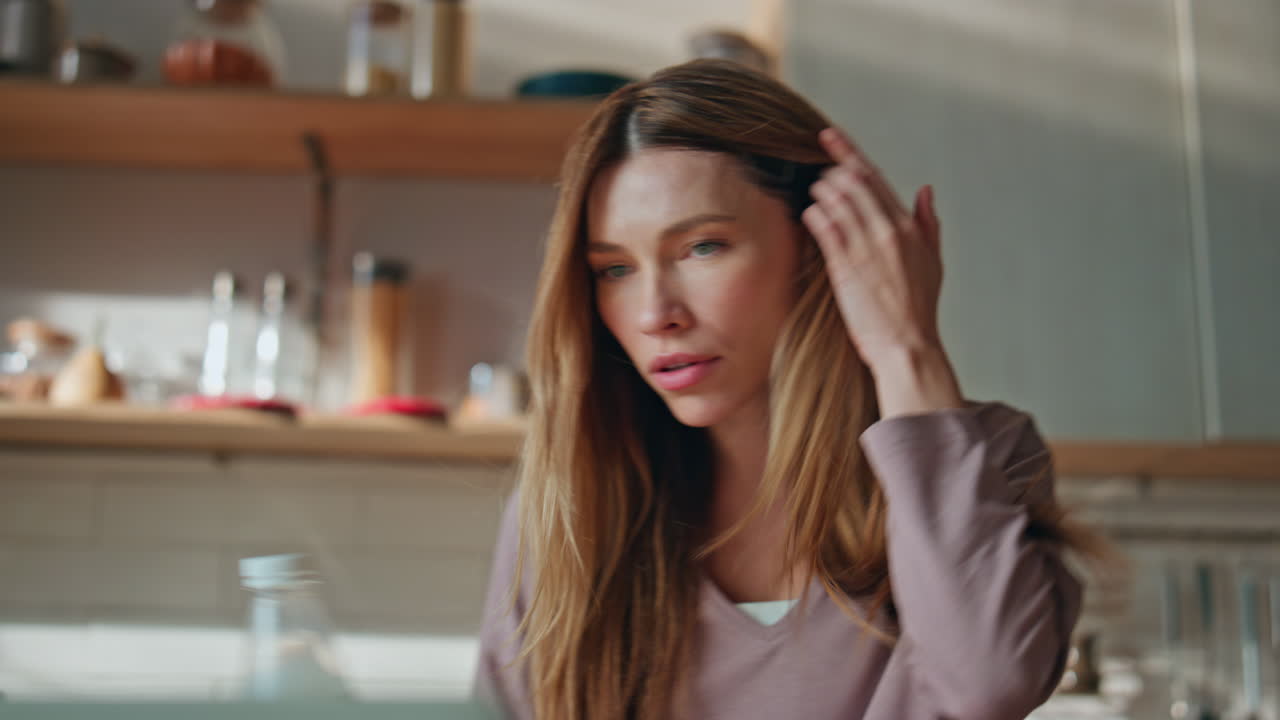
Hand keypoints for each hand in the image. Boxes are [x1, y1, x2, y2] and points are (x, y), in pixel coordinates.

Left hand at [802, 127, 962, 416]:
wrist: (907, 347)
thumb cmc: (918, 310)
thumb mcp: (933, 261)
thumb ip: (928, 223)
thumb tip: (925, 190)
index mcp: (907, 226)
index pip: (874, 177)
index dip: (847, 153)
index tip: (828, 136)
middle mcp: (887, 230)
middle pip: (850, 181)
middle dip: (829, 172)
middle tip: (815, 173)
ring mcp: (865, 247)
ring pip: (835, 199)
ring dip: (819, 192)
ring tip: (813, 196)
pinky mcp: (845, 266)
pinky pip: (824, 227)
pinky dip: (813, 215)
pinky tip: (808, 213)